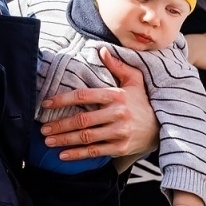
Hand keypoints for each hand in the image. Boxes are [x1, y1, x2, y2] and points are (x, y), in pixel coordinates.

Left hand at [40, 50, 157, 160]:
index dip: (63, 99)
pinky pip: (94, 151)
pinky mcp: (120, 147)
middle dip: (60, 125)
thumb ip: (118, 66)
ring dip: (64, 140)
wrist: (161, 127)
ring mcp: (119, 132)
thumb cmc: (143, 102)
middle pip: (82, 120)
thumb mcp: (135, 81)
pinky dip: (77, 154)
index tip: (46, 104)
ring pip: (86, 137)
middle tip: (43, 128)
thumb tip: (101, 50)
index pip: (84, 96)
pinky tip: (62, 155)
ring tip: (48, 140)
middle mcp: (117, 114)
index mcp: (117, 95)